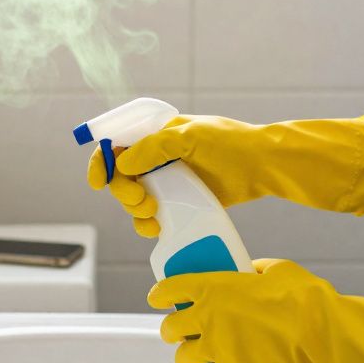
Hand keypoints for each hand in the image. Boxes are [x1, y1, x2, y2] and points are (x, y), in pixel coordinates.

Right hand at [87, 114, 363, 236]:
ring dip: (135, 210)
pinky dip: (148, 224)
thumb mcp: (190, 137)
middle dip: (123, 191)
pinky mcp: (180, 203)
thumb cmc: (232, 144)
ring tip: (153, 215)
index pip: (116, 144)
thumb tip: (122, 163)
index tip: (99, 182)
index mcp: (156, 134)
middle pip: (121, 177)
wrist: (264, 167)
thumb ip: (153, 148)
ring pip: (134, 200)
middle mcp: (158, 157)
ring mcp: (169, 181)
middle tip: (142, 201)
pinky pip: (153, 216)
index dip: (102, 162)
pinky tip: (158, 228)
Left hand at [147, 258, 363, 362]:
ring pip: (183, 359)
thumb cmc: (304, 296)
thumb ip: (257, 270)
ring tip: (197, 356)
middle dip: (173, 330)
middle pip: (170, 329)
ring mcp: (217, 348)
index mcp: (213, 286)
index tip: (159, 298)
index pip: (169, 289)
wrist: (323, 331)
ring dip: (187, 357)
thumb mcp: (277, 269)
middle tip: (183, 330)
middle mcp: (207, 317)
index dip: (160, 295)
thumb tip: (253, 272)